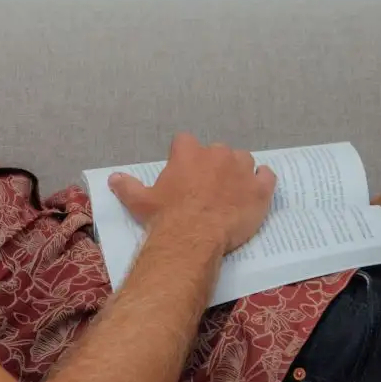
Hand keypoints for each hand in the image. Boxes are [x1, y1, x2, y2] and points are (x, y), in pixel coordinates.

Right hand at [109, 133, 277, 253]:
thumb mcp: (140, 202)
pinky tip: (256, 190)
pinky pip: (267, 176)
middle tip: (207, 188)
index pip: (185, 142)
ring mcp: (242, 170)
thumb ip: (127, 186)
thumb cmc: (165, 218)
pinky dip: (263, 180)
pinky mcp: (260, 189)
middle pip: (217, 151)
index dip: (184, 156)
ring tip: (233, 191)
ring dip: (238, 172)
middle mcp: (217, 154)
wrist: (193, 238)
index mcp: (188, 152)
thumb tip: (112, 178)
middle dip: (214, 165)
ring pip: (244, 160)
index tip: (183, 172)